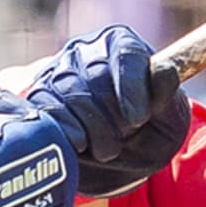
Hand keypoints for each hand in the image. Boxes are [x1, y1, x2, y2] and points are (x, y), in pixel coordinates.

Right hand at [26, 25, 190, 196]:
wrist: (113, 162)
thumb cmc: (148, 134)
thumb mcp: (169, 121)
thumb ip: (168, 97)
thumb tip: (163, 71)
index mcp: (123, 44)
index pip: (127, 55)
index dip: (133, 88)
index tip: (139, 119)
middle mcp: (86, 50)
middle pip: (97, 77)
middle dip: (115, 117)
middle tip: (125, 137)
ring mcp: (56, 72)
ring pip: (71, 96)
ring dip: (95, 131)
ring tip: (109, 148)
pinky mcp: (36, 98)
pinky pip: (48, 114)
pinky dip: (70, 135)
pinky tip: (83, 146)